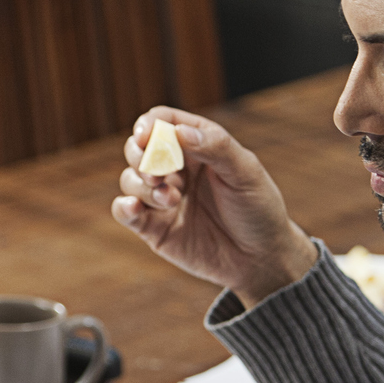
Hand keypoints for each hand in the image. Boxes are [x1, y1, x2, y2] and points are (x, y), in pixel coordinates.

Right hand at [112, 107, 317, 306]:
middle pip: (139, 148)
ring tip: (171, 200)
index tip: (145, 136)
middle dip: (140, 156)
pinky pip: (124, 211)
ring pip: (130, 179)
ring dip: (143, 186)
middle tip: (156, 173)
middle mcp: (176, 169)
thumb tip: (179, 131)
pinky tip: (134, 208)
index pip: (163, 122)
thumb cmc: (259, 209)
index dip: (149, 124)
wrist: (261, 260)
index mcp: (198, 147)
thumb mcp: (246, 173)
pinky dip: (123, 207)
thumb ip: (216, 147)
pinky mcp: (153, 228)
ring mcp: (162, 198)